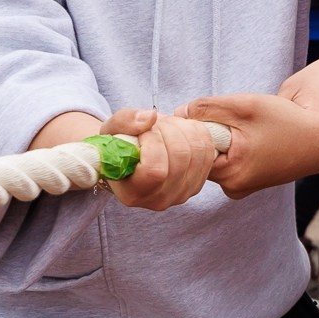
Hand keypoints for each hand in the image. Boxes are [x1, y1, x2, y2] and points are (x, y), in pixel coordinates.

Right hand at [101, 107, 221, 211]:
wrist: (132, 158)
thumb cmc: (117, 147)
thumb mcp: (110, 131)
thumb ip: (125, 122)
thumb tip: (151, 117)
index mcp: (133, 193)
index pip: (155, 170)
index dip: (152, 142)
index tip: (142, 131)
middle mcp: (160, 200)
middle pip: (181, 158)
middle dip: (168, 129)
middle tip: (155, 124)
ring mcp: (183, 193)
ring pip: (197, 151)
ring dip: (183, 128)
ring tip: (165, 126)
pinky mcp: (199, 182)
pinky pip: (208, 150)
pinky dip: (197, 131)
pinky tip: (180, 130)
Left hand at [191, 93, 318, 198]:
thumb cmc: (288, 123)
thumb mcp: (245, 106)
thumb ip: (207, 107)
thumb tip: (178, 113)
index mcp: (229, 173)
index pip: (190, 148)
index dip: (193, 126)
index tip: (207, 113)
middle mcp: (232, 187)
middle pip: (201, 154)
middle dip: (209, 131)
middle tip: (232, 118)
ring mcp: (240, 188)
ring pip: (215, 156)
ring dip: (222, 138)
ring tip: (248, 128)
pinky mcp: (248, 183)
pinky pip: (228, 161)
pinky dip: (233, 146)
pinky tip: (253, 137)